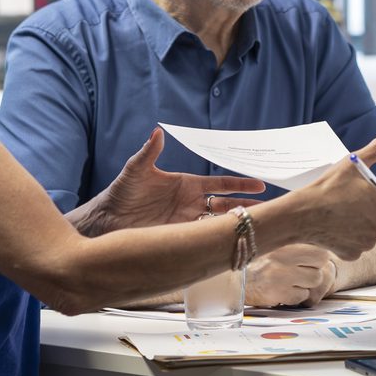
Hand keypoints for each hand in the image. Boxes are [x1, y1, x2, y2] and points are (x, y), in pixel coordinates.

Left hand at [71, 128, 261, 235]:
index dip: (240, 184)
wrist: (107, 220)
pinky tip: (229, 243)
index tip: (260, 184)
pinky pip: (202, 238)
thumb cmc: (121, 192)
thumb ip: (149, 152)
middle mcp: (190, 202)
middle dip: (246, 206)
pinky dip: (216, 239)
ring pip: (217, 223)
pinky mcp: (178, 237)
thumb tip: (157, 132)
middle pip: (225, 204)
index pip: (220, 183)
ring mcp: (186, 221)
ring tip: (255, 226)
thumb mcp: (136, 169)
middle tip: (268, 209)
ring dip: (234, 224)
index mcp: (187, 184)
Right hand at [247, 243, 338, 306]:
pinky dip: (295, 295)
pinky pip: (302, 296)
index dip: (316, 254)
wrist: (230, 277)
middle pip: (322, 262)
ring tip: (289, 279)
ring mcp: (282, 274)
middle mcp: (284, 254)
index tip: (308, 256)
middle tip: (300, 268)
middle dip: (314, 267)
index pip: (319, 246)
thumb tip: (321, 238)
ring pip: (315, 280)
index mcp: (283, 237)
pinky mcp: (278, 293)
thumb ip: (293, 235)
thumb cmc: (254, 257)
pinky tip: (282, 289)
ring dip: (306, 282)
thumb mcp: (271, 239)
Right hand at [278, 128, 375, 258]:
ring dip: (369, 222)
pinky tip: (341, 224)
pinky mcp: (351, 253)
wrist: (301, 214)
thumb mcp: (354, 163)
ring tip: (350, 209)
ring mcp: (366, 244)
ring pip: (374, 232)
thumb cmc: (327, 189)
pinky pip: (359, 244)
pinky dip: (354, 236)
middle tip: (365, 197)